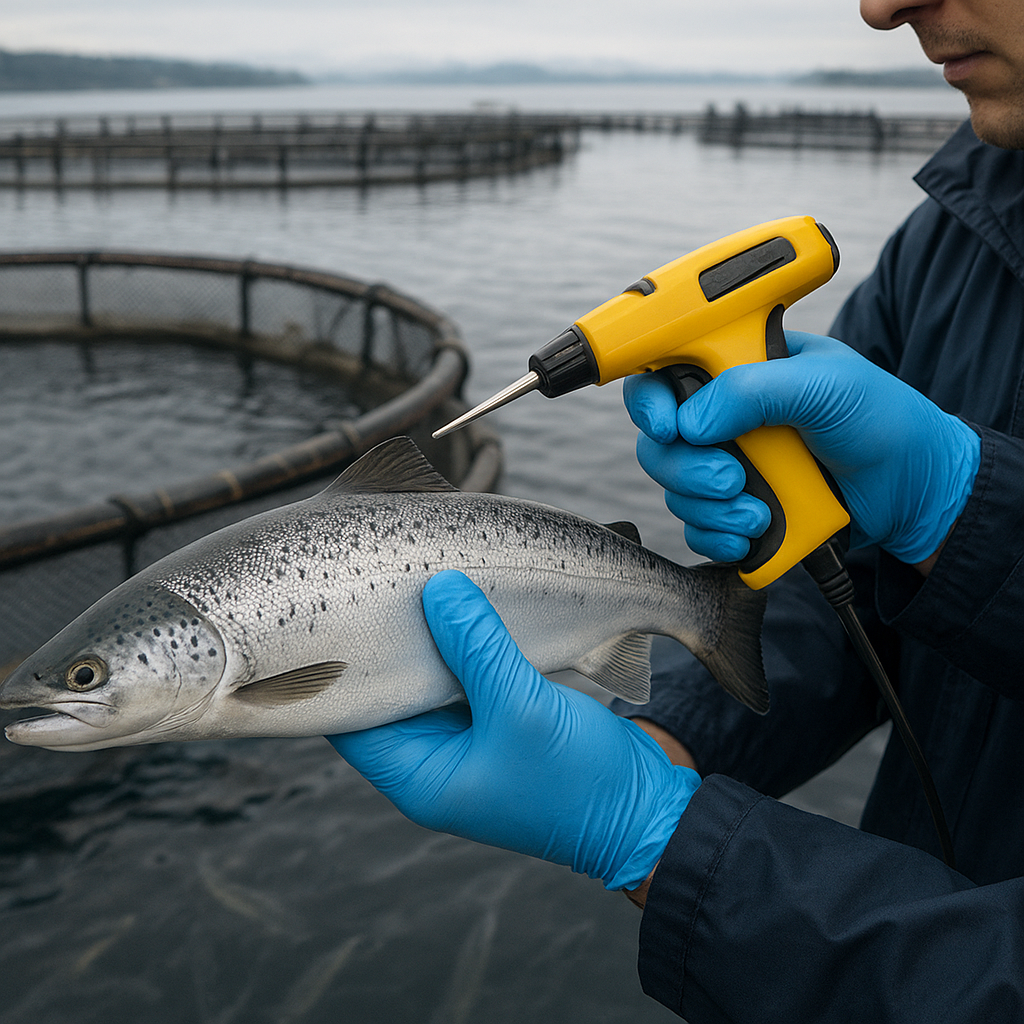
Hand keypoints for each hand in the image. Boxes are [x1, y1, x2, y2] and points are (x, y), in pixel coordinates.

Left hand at [328, 570, 699, 890]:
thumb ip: (479, 646)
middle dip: (394, 639)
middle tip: (389, 581)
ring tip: (428, 582)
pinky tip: (472, 606)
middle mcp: (436, 760)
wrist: (648, 811)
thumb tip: (440, 586)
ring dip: (437, 638)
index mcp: (420, 775)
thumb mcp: (522, 707)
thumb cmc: (580, 779)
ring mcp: (470, 740)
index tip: (345, 605)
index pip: (351, 715)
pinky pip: (471, 677)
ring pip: (434, 678)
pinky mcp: (502, 722)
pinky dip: (470, 645)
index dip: (342, 663)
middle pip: (393, 689)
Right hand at [623, 331, 980, 564]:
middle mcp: (722, 421)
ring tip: (760, 512)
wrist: (915, 490)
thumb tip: (691, 420)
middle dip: (688, 470)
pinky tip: (753, 535)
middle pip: (660, 446)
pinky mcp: (737, 513)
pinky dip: (719, 540)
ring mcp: (728, 469)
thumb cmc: (882, 419)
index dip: (650, 403)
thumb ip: (755, 390)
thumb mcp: (826, 386)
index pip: (663, 377)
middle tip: (733, 477)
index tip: (669, 426)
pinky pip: (699, 532)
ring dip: (711, 511)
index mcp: (735, 371)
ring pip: (676, 494)